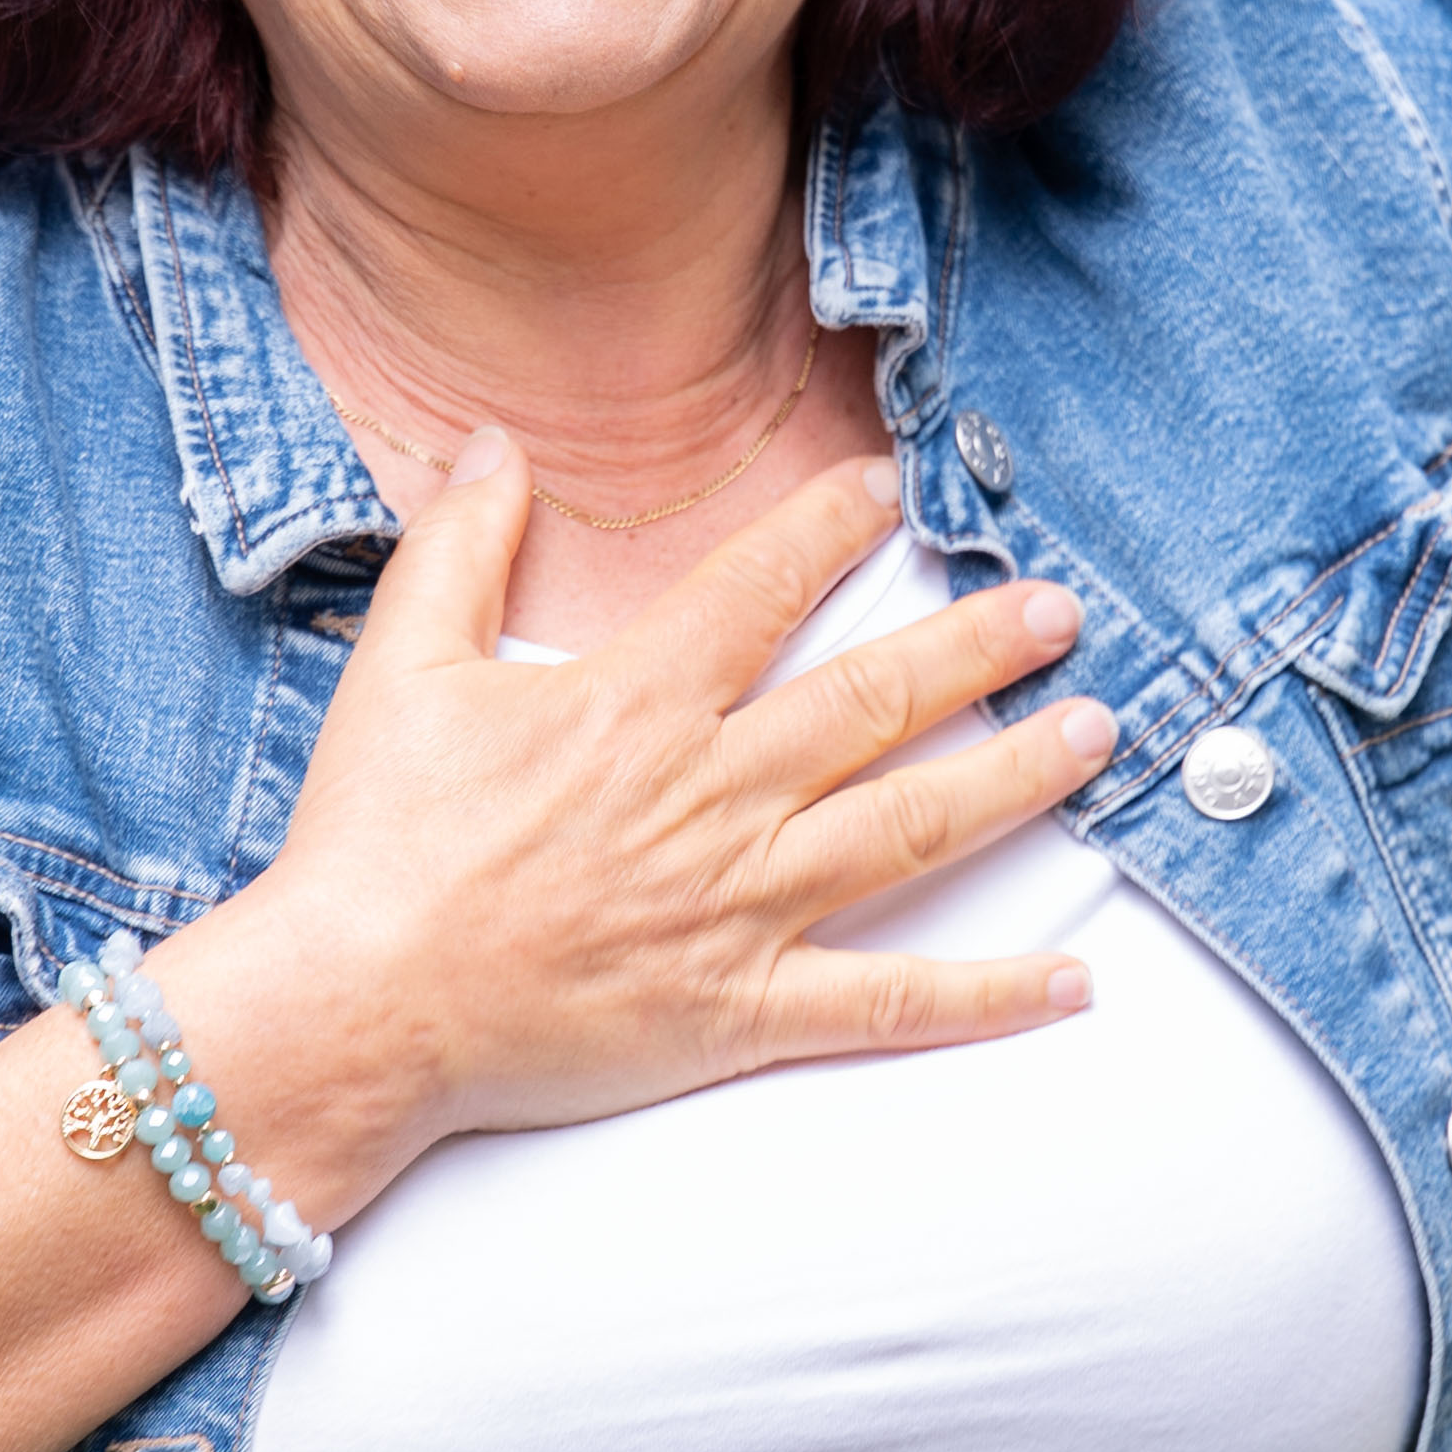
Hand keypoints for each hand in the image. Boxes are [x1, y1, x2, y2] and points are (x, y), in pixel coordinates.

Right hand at [167, 433, 1113, 1198]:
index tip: (895, 488)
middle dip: (980, 644)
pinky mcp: (743, 1008)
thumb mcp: (400, 668)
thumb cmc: (372, 845)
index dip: (832, 526)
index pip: (760, 590)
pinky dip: (985, 995)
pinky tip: (1070, 981)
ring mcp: (739, 904)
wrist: (356, 1007)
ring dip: (1014, 778)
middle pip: (876, 700)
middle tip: (1057, 608)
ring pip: (910, 828)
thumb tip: (492, 443)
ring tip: (1095, 733)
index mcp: (635, 705)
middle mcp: (711, 794)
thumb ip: (459, 547)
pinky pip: (888, 1002)